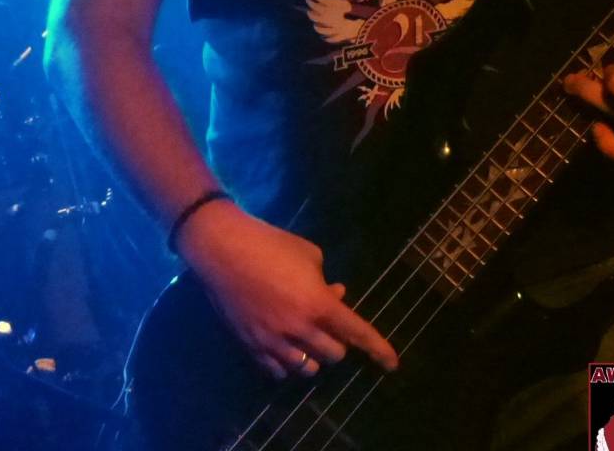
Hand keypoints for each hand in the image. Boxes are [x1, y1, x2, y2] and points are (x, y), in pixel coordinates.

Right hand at [175, 203, 399, 379]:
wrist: (220, 246)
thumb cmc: (268, 243)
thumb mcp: (307, 254)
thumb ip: (324, 281)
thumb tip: (335, 296)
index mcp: (318, 303)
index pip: (358, 334)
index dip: (379, 350)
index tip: (392, 364)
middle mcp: (300, 328)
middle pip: (334, 355)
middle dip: (336, 342)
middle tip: (326, 326)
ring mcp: (274, 340)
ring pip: (306, 368)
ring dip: (312, 357)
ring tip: (305, 341)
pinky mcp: (251, 344)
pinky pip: (277, 371)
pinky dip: (286, 364)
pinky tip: (283, 350)